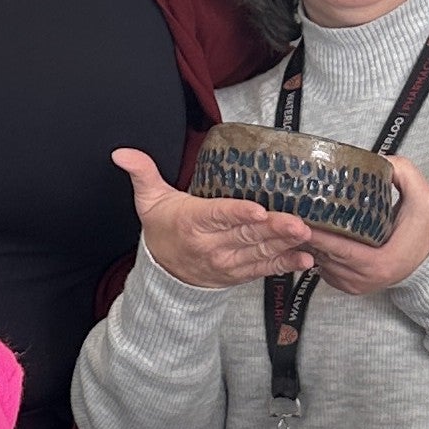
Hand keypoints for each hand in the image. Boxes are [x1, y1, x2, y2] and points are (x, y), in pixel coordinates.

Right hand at [112, 147, 310, 287]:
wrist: (164, 275)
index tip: (259, 211)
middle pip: (246, 235)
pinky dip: (285, 264)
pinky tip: (305, 258)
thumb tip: (122, 153)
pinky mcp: (239, 274)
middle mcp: (211, 246)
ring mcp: (227, 263)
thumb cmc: (163, 230)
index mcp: (192, 223)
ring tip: (306, 236)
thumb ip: (142, 173)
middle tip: (298, 222)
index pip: (218, 216)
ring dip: (285, 245)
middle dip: (274, 230)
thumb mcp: (149, 200)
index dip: (239, 214)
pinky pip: (264, 269)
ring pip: (259, 252)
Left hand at [307, 152, 428, 297]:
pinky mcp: (349, 287)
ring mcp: (354, 286)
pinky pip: (324, 268)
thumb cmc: (425, 230)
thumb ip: (404, 173)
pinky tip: (308, 233)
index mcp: (379, 263)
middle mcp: (363, 280)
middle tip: (289, 213)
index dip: (318, 233)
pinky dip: (316, 251)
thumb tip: (376, 159)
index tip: (300, 217)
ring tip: (293, 220)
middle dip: (305, 235)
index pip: (339, 248)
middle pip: (324, 256)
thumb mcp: (424, 198)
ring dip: (307, 243)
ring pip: (320, 263)